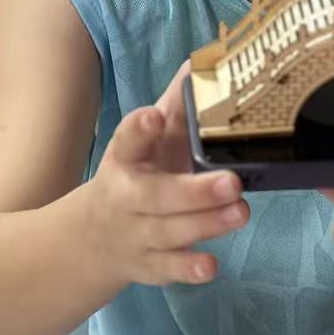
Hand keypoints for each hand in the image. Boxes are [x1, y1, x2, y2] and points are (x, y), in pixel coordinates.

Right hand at [82, 61, 249, 286]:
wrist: (92, 238)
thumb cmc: (137, 175)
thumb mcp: (148, 141)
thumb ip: (175, 107)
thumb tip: (201, 65)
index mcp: (125, 158)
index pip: (128, 139)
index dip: (140, 128)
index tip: (155, 115)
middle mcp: (126, 196)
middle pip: (156, 195)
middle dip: (194, 192)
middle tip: (232, 183)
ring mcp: (135, 234)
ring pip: (168, 232)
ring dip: (205, 224)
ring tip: (241, 212)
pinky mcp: (148, 265)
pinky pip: (167, 269)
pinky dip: (187, 269)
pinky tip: (211, 265)